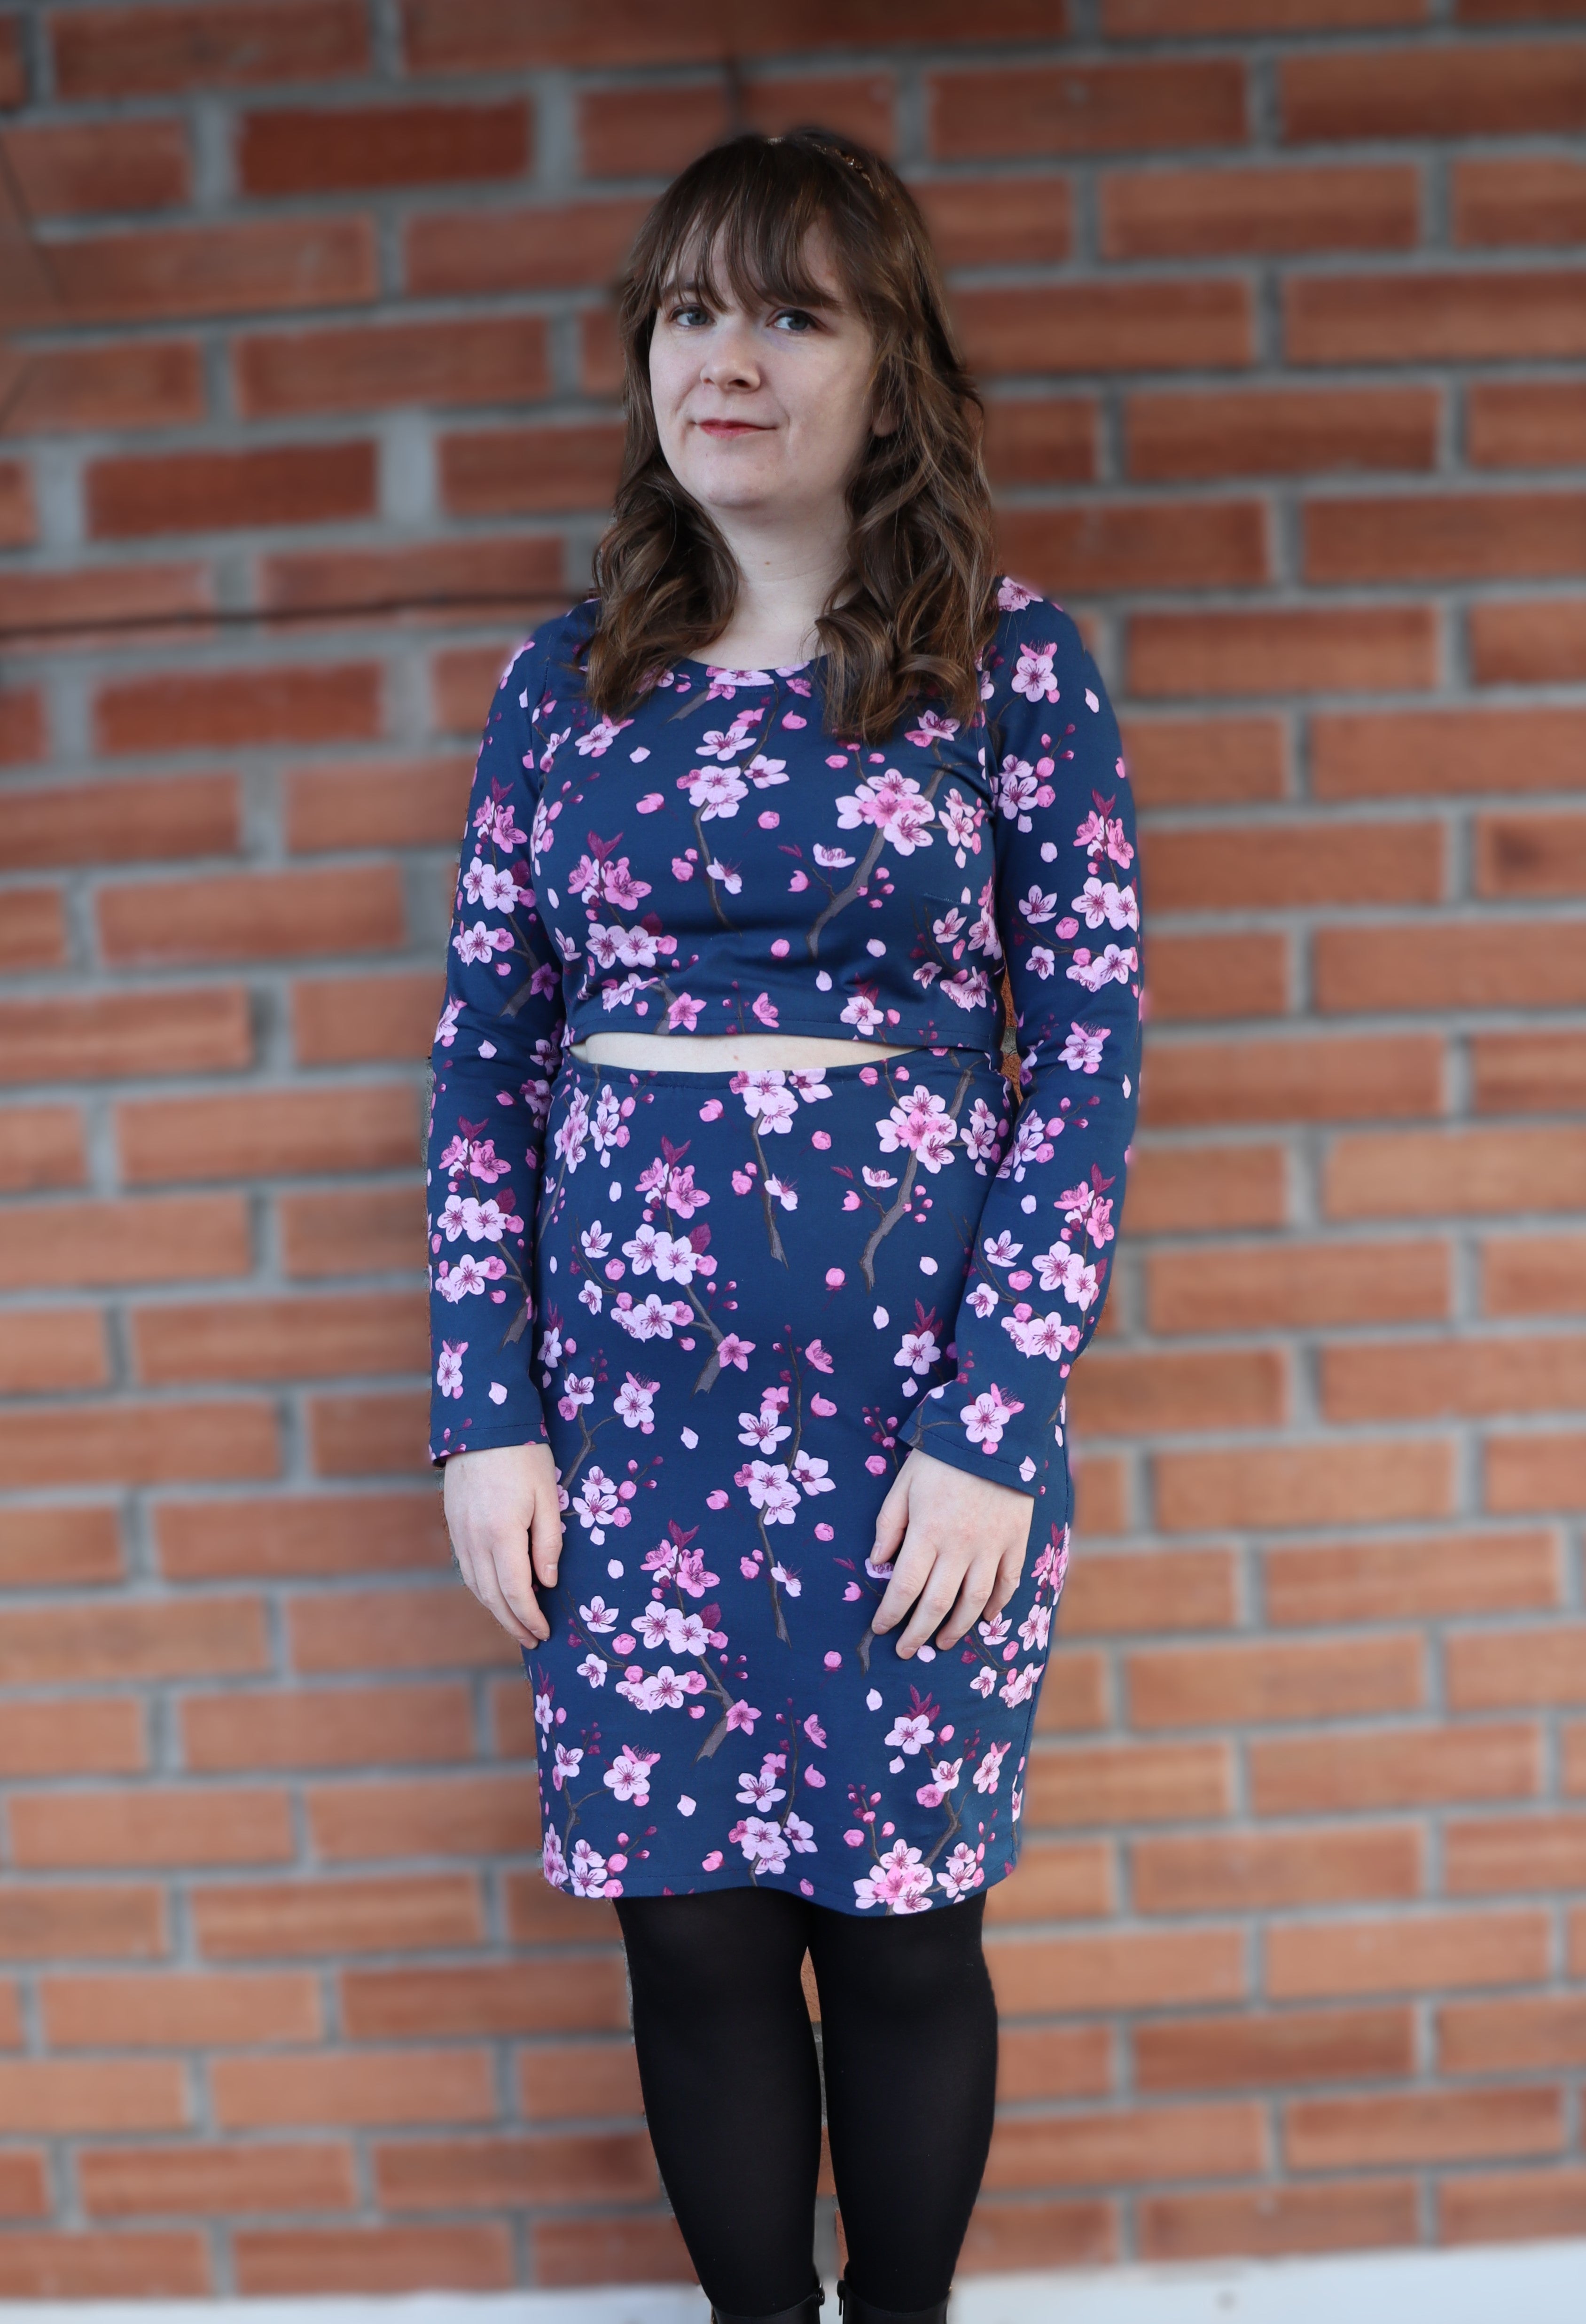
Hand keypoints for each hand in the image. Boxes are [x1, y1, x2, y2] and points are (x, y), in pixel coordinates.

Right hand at [443, 1441, 562, 1647]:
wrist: (481, 1422)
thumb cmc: (524, 1455)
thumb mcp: (547, 1496)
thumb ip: (548, 1542)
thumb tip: (547, 1582)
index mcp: (501, 1534)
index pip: (516, 1591)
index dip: (530, 1617)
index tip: (545, 1632)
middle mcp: (474, 1539)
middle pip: (492, 1596)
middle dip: (513, 1623)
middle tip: (532, 1639)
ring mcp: (459, 1532)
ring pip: (475, 1585)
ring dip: (495, 1609)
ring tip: (516, 1623)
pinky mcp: (454, 1523)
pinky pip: (467, 1567)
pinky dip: (482, 1587)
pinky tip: (497, 1591)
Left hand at [869, 1449, 1034, 1659]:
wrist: (995, 1432)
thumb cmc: (940, 1458)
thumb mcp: (903, 1484)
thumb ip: (888, 1526)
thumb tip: (877, 1565)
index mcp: (928, 1531)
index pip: (905, 1587)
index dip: (891, 1613)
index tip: (880, 1628)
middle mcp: (961, 1546)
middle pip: (937, 1603)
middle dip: (918, 1633)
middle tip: (906, 1650)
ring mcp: (992, 1546)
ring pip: (975, 1601)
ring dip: (957, 1628)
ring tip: (943, 1644)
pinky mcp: (1017, 1541)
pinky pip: (1008, 1583)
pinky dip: (998, 1606)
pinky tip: (987, 1619)